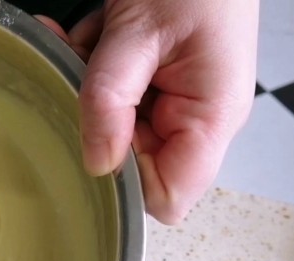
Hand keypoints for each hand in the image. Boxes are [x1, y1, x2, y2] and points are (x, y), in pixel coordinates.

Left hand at [37, 0, 258, 223]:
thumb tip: (96, 163)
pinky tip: (87, 34)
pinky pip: (118, 95)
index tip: (96, 142)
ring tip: (84, 43)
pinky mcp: (159, 81)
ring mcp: (178, 99)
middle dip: (99, 121)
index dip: (129, 183)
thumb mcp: (139, 33)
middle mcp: (198, 117)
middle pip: (136, 161)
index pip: (170, 195)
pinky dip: (94, 67)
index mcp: (212, 117)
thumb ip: (111, 99)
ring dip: (91, 89)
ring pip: (118, 127)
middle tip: (81, 79)